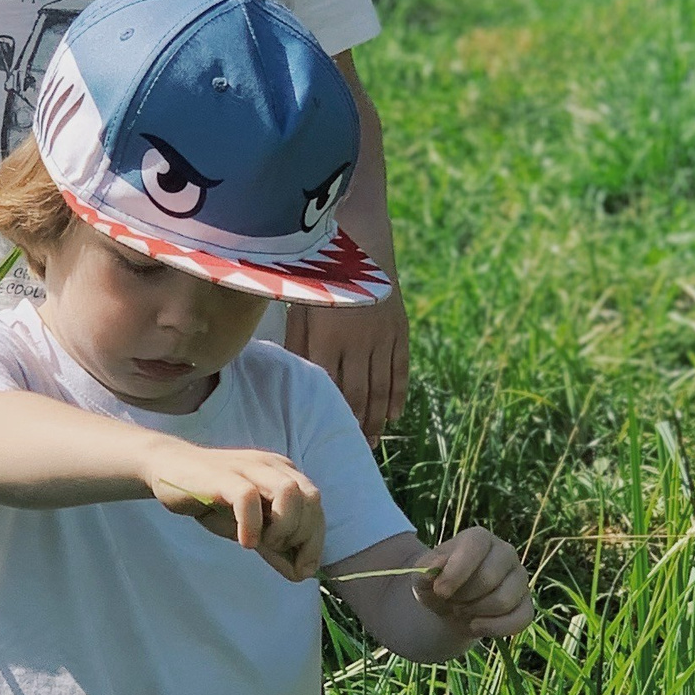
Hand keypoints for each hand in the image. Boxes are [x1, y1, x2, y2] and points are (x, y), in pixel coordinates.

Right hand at [144, 441, 324, 580]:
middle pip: (311, 498)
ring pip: (289, 492)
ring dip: (283, 526)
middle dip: (304, 535)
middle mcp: (272, 467)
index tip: (303, 569)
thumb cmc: (213, 499)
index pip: (316, 506)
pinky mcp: (223, 476)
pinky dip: (252, 524)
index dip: (316, 541)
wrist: (168, 469)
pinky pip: (248, 497)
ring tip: (262, 542)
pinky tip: (244, 542)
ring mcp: (249, 469)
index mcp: (284, 474)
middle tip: (278, 553)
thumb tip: (302, 575)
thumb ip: (275, 548)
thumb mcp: (249, 528)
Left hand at [287, 285, 409, 445]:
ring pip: (382, 387)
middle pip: (359, 395)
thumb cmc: (319, 278)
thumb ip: (299, 346)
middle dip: (358, 426)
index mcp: (328, 338)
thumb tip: (295, 380)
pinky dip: (398, 395)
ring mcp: (382, 337)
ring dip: (378, 417)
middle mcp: (358, 342)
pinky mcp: (399, 331)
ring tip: (374, 440)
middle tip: (356, 450)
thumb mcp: (301, 310)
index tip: (330, 437)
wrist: (360, 244)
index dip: (334, 416)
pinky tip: (393, 415)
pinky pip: (400, 370)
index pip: (332, 389)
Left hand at [413, 527, 531, 643]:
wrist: (452, 607)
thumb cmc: (438, 586)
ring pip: (503, 601)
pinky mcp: (527, 603)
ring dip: (475, 613)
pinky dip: (493, 628)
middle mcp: (505, 552)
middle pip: (489, 577)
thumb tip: (435, 566)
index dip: (456, 571)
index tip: (439, 591)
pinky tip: (475, 626)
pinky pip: (521, 619)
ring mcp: (520, 578)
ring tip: (462, 610)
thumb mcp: (422, 577)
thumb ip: (425, 569)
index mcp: (479, 538)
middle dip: (464, 597)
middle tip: (451, 601)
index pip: (475, 546)